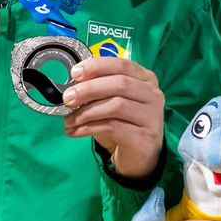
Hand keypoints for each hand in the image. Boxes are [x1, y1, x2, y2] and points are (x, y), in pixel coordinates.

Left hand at [61, 56, 164, 179]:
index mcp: (145, 79)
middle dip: (89, 89)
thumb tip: (72, 86)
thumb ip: (97, 89)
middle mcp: (153, 95)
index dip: (97, 66)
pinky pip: (113, 127)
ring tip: (69, 120)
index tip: (75, 73)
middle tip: (67, 98)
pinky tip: (76, 131)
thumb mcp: (110, 102)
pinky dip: (89, 128)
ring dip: (86, 112)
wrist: (137, 156)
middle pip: (120, 84)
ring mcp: (152, 116)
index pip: (122, 64)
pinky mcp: (145, 137)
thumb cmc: (122, 124)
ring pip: (116, 105)